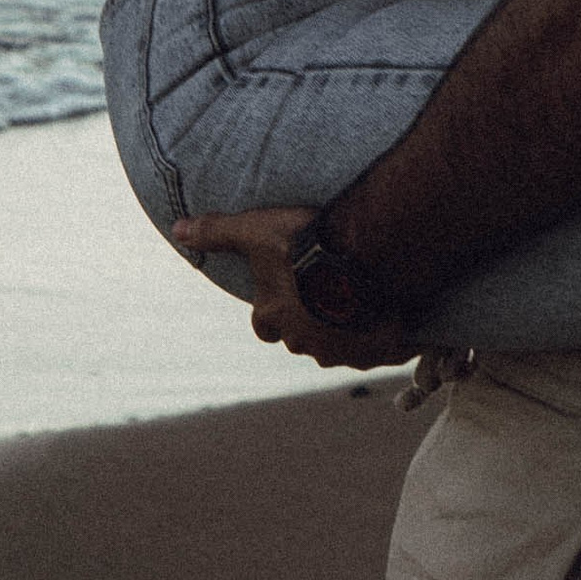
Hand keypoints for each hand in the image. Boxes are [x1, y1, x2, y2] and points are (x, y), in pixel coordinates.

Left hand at [170, 204, 420, 369]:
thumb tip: (178, 229)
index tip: (286, 293)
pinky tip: (402, 318)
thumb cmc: (304, 243)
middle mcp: (305, 340)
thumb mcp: (255, 230)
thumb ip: (218, 231)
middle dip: (314, 321)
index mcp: (276, 316)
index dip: (273, 311)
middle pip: (304, 338)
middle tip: (331, 291)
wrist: (363, 255)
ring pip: (343, 347)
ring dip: (351, 330)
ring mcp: (343, 349)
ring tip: (369, 300)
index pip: (265, 325)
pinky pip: (385, 350)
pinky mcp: (380, 348)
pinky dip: (390, 338)